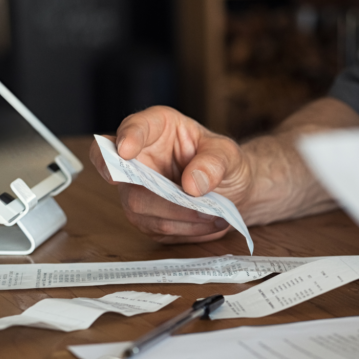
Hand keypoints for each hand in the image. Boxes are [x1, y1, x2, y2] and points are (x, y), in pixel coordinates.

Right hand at [90, 106, 254, 243]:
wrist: (232, 190)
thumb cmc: (224, 162)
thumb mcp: (228, 154)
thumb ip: (214, 163)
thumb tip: (192, 184)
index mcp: (156, 127)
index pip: (133, 127)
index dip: (127, 138)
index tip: (126, 151)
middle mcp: (139, 158)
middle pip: (126, 177)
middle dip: (161, 195)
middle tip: (198, 201)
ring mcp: (136, 190)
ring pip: (139, 208)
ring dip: (179, 217)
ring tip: (215, 216)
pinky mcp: (145, 217)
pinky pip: (156, 228)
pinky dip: (185, 230)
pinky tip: (209, 224)